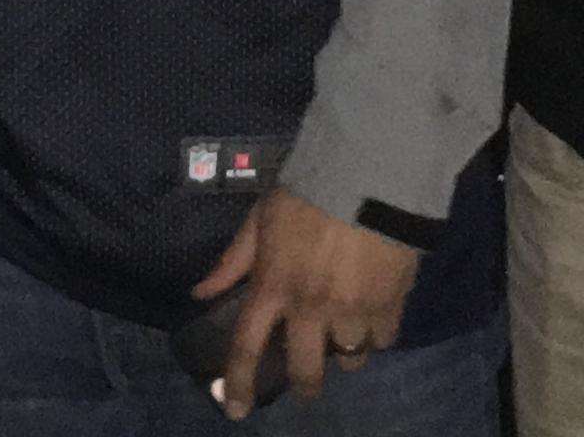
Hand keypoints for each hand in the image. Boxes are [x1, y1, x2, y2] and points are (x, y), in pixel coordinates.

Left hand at [191, 189, 419, 419]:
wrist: (363, 179)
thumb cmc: (303, 197)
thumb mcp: (258, 221)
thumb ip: (232, 262)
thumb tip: (201, 292)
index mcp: (273, 286)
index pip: (247, 344)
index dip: (239, 382)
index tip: (234, 409)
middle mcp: (310, 308)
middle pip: (305, 371)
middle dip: (304, 382)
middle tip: (305, 374)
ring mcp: (352, 312)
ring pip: (349, 360)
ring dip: (343, 350)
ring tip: (341, 328)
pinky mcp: (390, 308)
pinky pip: (383, 341)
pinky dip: (375, 334)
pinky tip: (369, 315)